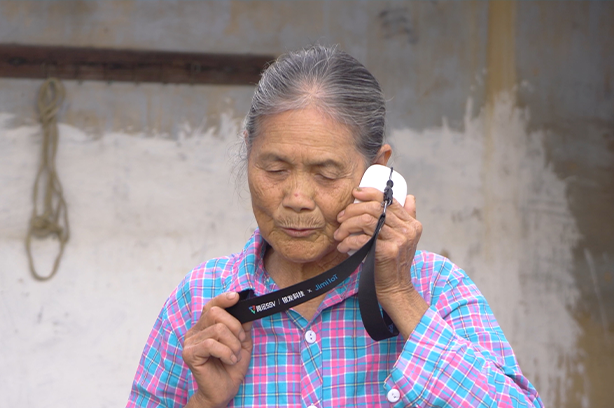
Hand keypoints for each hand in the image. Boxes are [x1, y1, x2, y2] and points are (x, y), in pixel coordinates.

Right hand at [182, 292, 252, 407]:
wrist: (224, 391)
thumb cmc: (231, 366)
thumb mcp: (242, 342)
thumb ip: (243, 325)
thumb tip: (248, 309)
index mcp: (205, 326)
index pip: (212, 305)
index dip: (223, 299)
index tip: (236, 297)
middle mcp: (195, 331)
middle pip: (215, 313)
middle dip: (235, 327)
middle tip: (240, 342)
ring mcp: (190, 342)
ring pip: (217, 329)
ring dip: (233, 344)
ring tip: (234, 355)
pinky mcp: (189, 354)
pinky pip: (211, 344)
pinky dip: (226, 352)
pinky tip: (229, 360)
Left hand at [334, 187, 427, 338]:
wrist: (396, 289)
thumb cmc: (394, 263)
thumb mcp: (406, 239)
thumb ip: (408, 217)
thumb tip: (409, 196)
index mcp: (412, 224)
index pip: (389, 200)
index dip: (370, 193)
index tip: (354, 194)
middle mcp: (407, 230)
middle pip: (374, 208)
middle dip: (353, 210)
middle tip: (341, 218)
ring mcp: (398, 240)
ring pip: (366, 220)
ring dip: (347, 225)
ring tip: (339, 234)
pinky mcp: (386, 251)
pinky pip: (361, 238)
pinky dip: (348, 241)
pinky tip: (343, 246)